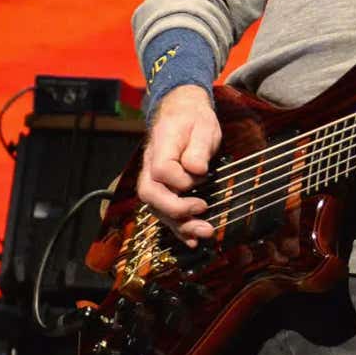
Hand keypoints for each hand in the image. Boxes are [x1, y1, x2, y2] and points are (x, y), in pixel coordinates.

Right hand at [137, 84, 222, 245]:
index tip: (203, 176)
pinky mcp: (163, 190)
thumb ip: (198, 147)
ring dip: (180, 224)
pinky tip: (193, 240)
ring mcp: (154, 180)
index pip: (161, 170)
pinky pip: (165, 212)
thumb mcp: (203, 126)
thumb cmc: (194, 119)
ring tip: (205, 232)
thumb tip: (197, 170)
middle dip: (176, 209)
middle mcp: (151, 167)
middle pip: (151, 194)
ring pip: (157, 208)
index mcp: (161, 147)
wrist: (182, 114)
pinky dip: (178, 228)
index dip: (181, 179)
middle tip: (202, 210)